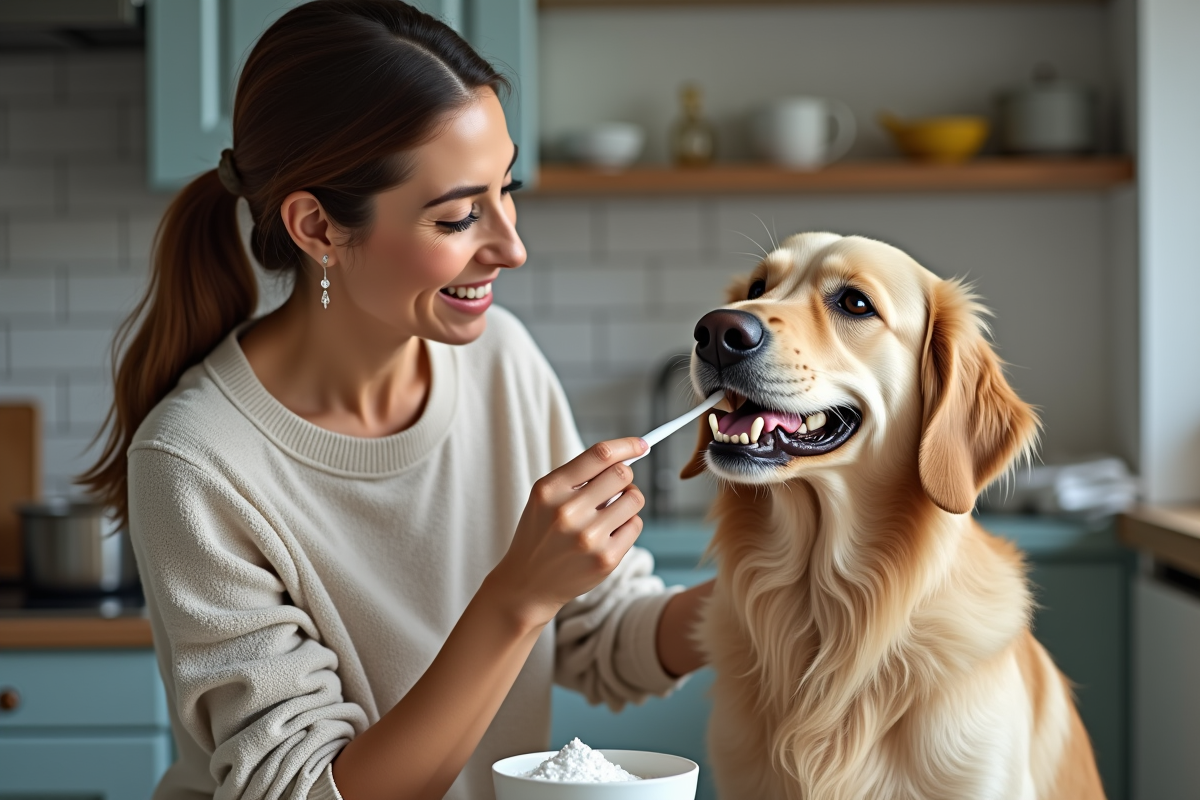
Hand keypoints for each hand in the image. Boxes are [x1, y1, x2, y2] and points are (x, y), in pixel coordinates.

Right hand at [487, 438, 648, 629]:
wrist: (527, 583)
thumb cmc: (541, 532)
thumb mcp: (545, 498)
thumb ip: (579, 476)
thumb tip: (626, 457)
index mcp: (550, 490)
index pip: (599, 455)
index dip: (627, 445)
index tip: (641, 445)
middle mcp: (568, 512)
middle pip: (622, 474)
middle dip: (625, 478)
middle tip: (616, 488)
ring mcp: (588, 538)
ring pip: (634, 499)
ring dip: (629, 500)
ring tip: (611, 511)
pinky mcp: (605, 559)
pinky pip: (635, 525)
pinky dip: (628, 524)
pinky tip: (609, 532)